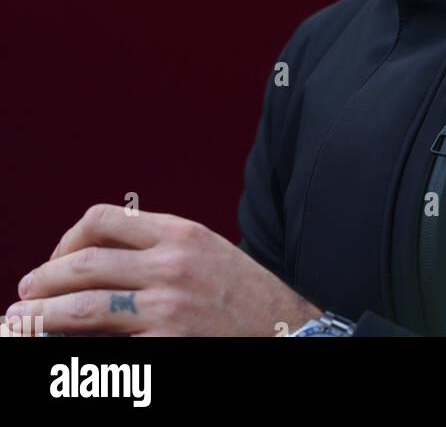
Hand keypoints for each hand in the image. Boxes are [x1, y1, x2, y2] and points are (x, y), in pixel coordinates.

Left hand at [4, 204, 320, 336]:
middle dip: (42, 280)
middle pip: (83, 263)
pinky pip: (106, 351)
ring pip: (82, 308)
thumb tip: (100, 258)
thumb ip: (160, 247)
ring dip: (41, 317)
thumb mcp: (207, 252)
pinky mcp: (168, 349)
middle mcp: (171, 265)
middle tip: (23, 296)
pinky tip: (64, 354)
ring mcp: (168, 309)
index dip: (66, 241)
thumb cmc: (245, 297)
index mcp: (180, 233)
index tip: (57, 261)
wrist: (288, 334)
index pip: (102, 221)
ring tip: (22, 323)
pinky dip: (78, 352)